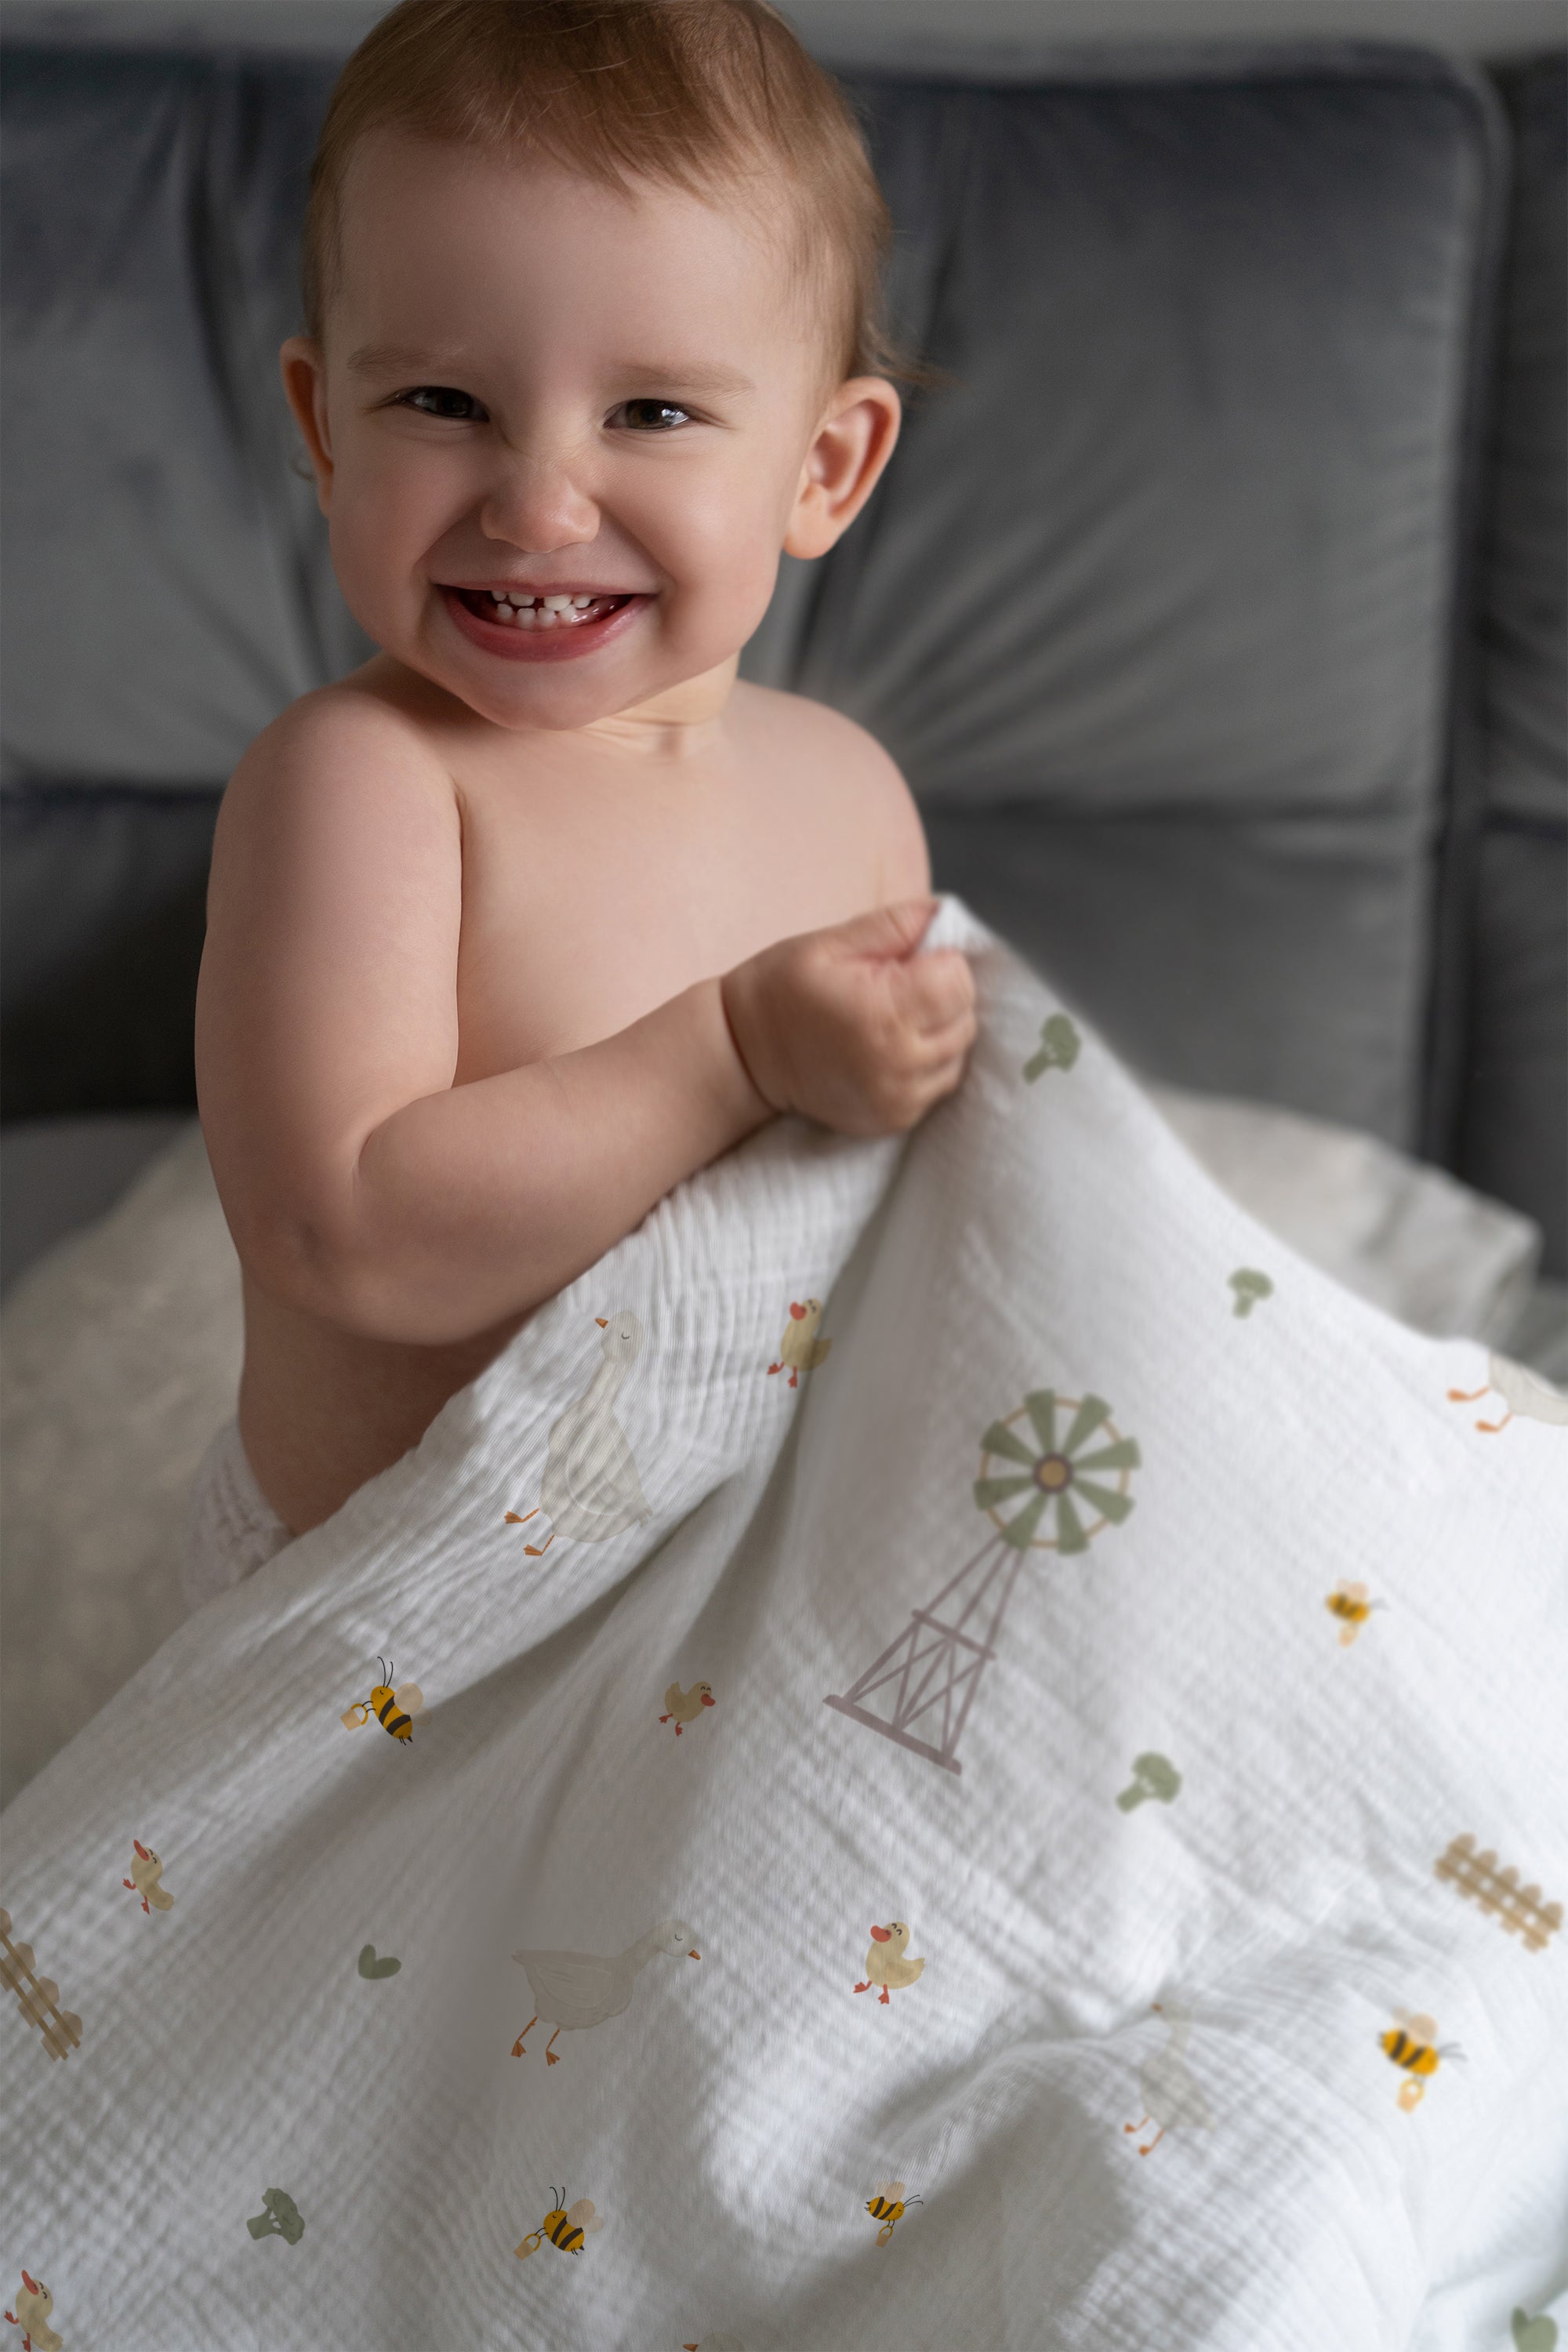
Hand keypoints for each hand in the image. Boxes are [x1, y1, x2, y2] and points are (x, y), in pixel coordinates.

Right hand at [721, 899, 977, 1137]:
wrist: (745, 1058)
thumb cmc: (784, 990)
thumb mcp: (830, 943)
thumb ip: (894, 925)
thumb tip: (942, 913)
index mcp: (883, 1011)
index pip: (959, 982)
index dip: (942, 964)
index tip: (909, 963)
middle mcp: (898, 1061)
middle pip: (965, 1019)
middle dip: (943, 997)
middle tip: (901, 989)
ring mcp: (899, 1097)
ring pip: (958, 1054)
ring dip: (940, 1032)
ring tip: (896, 1020)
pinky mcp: (895, 1119)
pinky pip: (939, 1084)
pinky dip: (927, 1063)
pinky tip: (891, 1048)